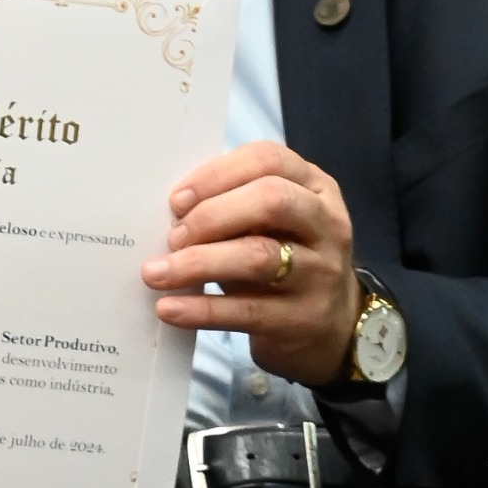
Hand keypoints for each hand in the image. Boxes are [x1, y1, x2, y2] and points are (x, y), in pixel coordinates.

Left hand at [142, 137, 360, 384]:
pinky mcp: (305, 318)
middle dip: (211, 215)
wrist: (331, 328)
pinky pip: (247, 311)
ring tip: (156, 273)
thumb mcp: (270, 225)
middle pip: (270, 200)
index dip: (216, 175)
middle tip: (172, 237)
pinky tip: (169, 308)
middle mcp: (327, 223)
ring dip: (198, 262)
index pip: (267, 160)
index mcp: (315, 187)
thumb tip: (171, 211)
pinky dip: (202, 309)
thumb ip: (234, 207)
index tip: (177, 200)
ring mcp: (321, 272)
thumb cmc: (284, 262)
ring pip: (258, 255)